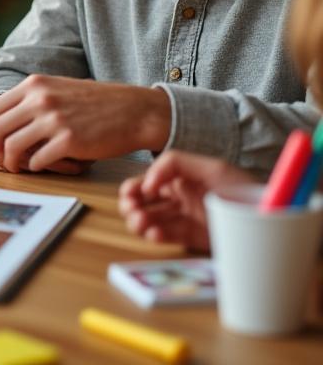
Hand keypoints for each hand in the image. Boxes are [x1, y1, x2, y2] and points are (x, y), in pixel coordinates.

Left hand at [0, 75, 171, 172]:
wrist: (135, 110)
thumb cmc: (95, 104)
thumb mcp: (58, 89)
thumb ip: (29, 101)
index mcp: (34, 85)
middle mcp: (40, 99)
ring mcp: (55, 119)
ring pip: (12, 146)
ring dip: (8, 162)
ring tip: (13, 168)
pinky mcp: (70, 140)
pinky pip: (38, 159)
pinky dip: (33, 166)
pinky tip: (39, 166)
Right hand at [118, 151, 254, 251]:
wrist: (268, 219)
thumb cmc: (244, 189)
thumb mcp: (213, 167)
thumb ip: (175, 163)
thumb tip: (148, 183)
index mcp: (182, 178)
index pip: (148, 181)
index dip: (135, 187)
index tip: (132, 194)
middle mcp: (180, 197)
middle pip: (144, 202)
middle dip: (131, 206)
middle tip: (133, 211)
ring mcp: (185, 218)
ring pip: (151, 220)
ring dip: (139, 221)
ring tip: (142, 224)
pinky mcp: (191, 237)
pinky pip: (167, 236)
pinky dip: (156, 235)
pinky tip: (154, 233)